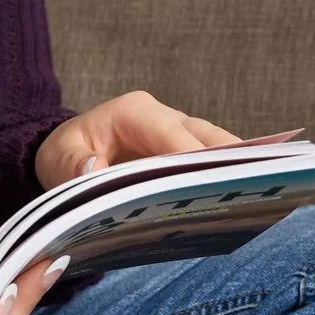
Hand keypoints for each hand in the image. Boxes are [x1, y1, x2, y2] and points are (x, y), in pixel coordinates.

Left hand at [35, 90, 240, 187]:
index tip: (209, 178)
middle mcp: (165, 118)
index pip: (170, 132)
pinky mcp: (186, 155)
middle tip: (250, 186)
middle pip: (205, 136)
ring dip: (235, 170)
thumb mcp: (55, 159)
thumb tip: (94, 170)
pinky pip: (212, 164)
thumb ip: (71, 166)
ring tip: (258, 196)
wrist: (71, 154)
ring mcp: (179, 136)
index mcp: (135, 112)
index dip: (192, 154)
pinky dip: (226, 180)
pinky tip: (244, 203)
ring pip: (217, 148)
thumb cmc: (64, 154)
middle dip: (228, 160)